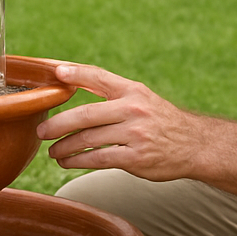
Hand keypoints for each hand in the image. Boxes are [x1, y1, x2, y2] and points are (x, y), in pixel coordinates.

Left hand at [37, 63, 206, 180]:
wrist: (195, 145)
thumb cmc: (160, 121)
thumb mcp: (142, 98)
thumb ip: (112, 93)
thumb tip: (71, 83)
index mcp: (133, 91)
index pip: (99, 77)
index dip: (76, 73)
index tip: (56, 71)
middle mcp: (133, 109)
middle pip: (85, 114)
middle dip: (58, 124)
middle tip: (42, 130)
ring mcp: (135, 134)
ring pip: (88, 140)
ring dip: (64, 147)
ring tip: (52, 152)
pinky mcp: (135, 157)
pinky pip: (98, 159)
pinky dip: (77, 162)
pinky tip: (67, 163)